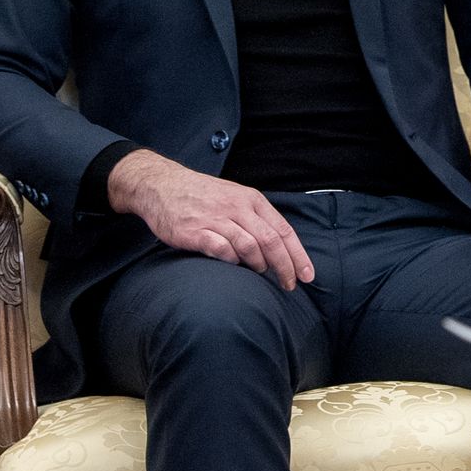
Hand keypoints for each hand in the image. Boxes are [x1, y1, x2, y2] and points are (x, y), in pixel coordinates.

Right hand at [107, 149, 313, 290]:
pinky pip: (220, 249)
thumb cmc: (204, 196)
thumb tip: (281, 248)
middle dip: (285, 266)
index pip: (283, 230)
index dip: (298, 255)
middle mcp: (237, 208)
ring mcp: (215, 219)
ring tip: (260, 273)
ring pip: (249, 245)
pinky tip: (233, 265)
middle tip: (290, 285)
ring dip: (259, 264)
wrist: (162, 185)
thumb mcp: (236, 198)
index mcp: (252, 200)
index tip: (307, 275)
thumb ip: (257, 219)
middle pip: (270, 241)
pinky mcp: (194, 231)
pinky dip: (231, 260)